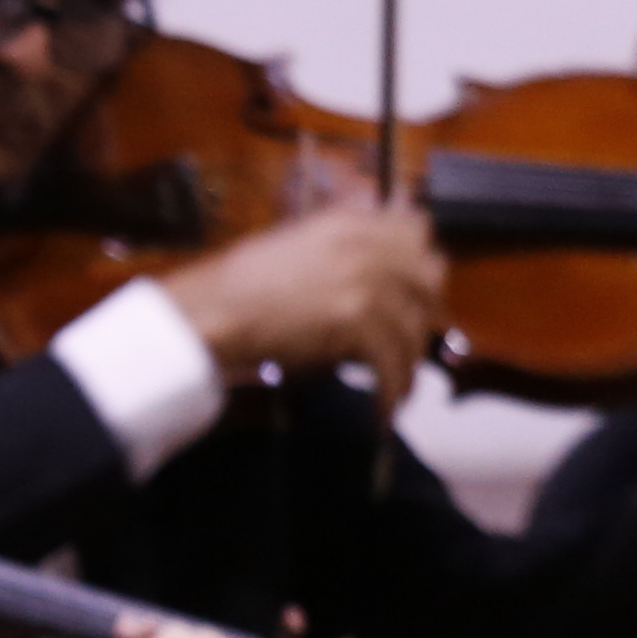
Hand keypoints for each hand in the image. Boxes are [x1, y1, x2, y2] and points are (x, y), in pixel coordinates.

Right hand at [164, 201, 447, 399]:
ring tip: (398, 389)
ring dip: (407, 363)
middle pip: (428, 277)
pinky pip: (391, 363)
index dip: (420, 258)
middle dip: (423, 311)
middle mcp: (367, 247)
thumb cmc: (231, 285)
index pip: (418, 228)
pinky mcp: (358, 323)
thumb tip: (363, 269)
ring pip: (414, 328)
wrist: (208, 312)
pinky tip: (383, 414)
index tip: (412, 285)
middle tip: (407, 338)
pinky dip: (390, 393)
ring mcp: (367, 284)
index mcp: (349, 222)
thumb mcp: (290, 245)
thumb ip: (335, 247)